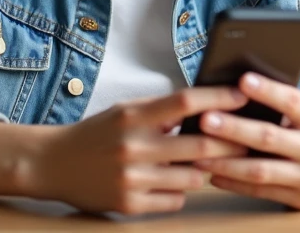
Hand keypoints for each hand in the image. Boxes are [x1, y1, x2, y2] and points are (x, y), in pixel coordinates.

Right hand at [26, 86, 250, 215]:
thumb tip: (204, 107)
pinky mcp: (129, 204)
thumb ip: (160, 110)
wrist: (52, 163)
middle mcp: (133, 146)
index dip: (219, 98)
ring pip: (193, 177)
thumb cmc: (96, 134)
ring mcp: (132, 178)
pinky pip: (175, 200)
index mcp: (133, 116)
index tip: (243, 95)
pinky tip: (171, 182)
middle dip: (229, 143)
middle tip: (247, 140)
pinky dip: (179, 190)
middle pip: (199, 144)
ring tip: (202, 163)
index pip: (186, 102)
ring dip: (203, 170)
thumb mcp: (125, 111)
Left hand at [192, 72, 299, 209]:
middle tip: (206, 119)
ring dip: (226, 161)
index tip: (241, 80)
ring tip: (199, 152)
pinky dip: (234, 183)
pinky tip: (213, 173)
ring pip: (261, 170)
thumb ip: (284, 104)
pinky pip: (261, 191)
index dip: (268, 91)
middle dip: (234, 129)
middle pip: (271, 138)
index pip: (294, 102)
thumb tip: (238, 89)